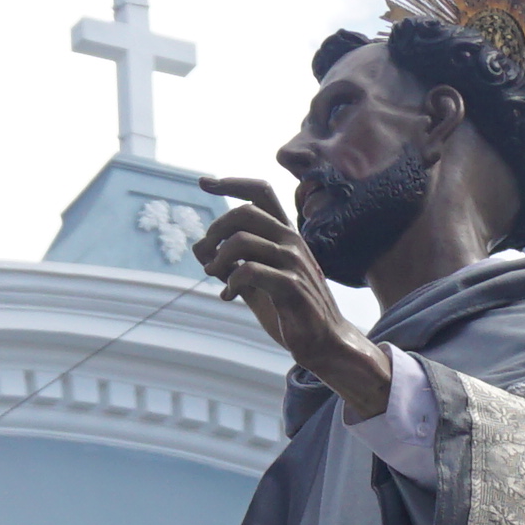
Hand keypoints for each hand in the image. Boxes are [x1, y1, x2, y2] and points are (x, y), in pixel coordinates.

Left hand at [191, 177, 390, 418]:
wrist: (324, 342)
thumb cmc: (290, 309)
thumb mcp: (256, 282)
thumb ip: (232, 264)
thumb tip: (200, 249)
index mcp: (285, 234)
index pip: (260, 192)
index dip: (230, 183)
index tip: (203, 182)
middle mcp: (291, 241)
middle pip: (243, 212)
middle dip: (215, 230)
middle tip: (206, 255)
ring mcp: (293, 262)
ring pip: (241, 241)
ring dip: (217, 259)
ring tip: (214, 275)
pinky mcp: (291, 286)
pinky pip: (248, 271)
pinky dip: (230, 282)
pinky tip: (228, 296)